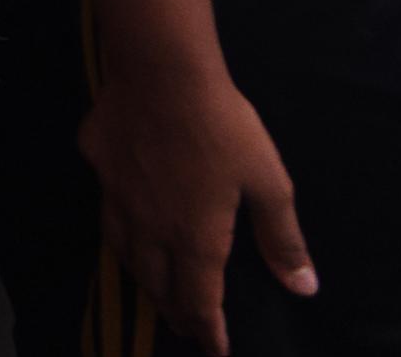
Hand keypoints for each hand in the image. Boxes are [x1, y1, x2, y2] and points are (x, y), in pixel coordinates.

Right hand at [87, 56, 315, 350]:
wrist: (161, 70)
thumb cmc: (223, 127)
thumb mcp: (269, 183)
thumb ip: (282, 238)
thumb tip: (303, 289)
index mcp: (194, 238)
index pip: (198, 301)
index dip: (207, 330)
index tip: (215, 349)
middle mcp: (149, 228)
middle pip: (155, 283)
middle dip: (172, 310)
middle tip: (184, 323)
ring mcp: (116, 195)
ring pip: (123, 251)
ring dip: (141, 277)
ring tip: (150, 285)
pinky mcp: (97, 163)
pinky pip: (105, 205)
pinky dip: (117, 226)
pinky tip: (122, 214)